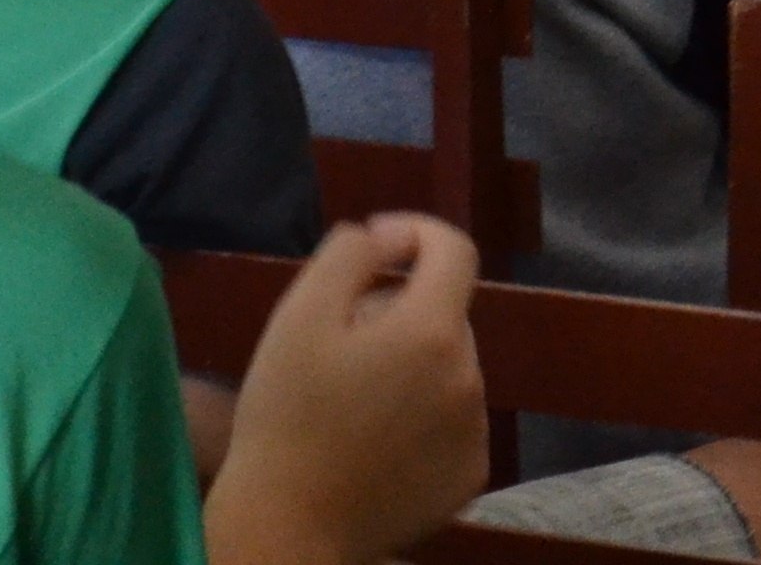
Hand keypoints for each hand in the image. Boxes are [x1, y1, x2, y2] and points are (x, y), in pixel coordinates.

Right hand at [210, 217, 488, 564]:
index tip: (374, 249)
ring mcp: (475, 432)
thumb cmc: (286, 417)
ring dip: (411, 363)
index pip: (455, 250)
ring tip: (351, 395)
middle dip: (401, 309)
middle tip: (340, 336)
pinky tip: (374, 437)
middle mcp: (469, 377)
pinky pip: (453, 420)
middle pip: (446, 313)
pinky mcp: (469, 476)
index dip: (416, 233)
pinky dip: (423, 415)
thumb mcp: (299, 314)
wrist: (287, 526)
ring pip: (448, 367)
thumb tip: (388, 239)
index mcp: (433, 332)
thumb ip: (349, 254)